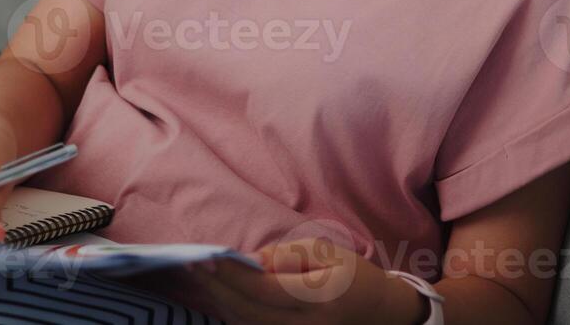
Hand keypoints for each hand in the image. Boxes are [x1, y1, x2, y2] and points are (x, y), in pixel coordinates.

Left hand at [169, 237, 429, 324]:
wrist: (380, 315)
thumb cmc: (354, 278)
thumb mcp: (330, 254)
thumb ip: (288, 255)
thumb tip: (250, 261)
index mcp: (318, 299)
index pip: (263, 288)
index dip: (231, 274)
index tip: (205, 257)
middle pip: (246, 311)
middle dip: (215, 288)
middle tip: (188, 265)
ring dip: (217, 302)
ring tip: (194, 278)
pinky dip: (229, 314)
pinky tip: (214, 295)